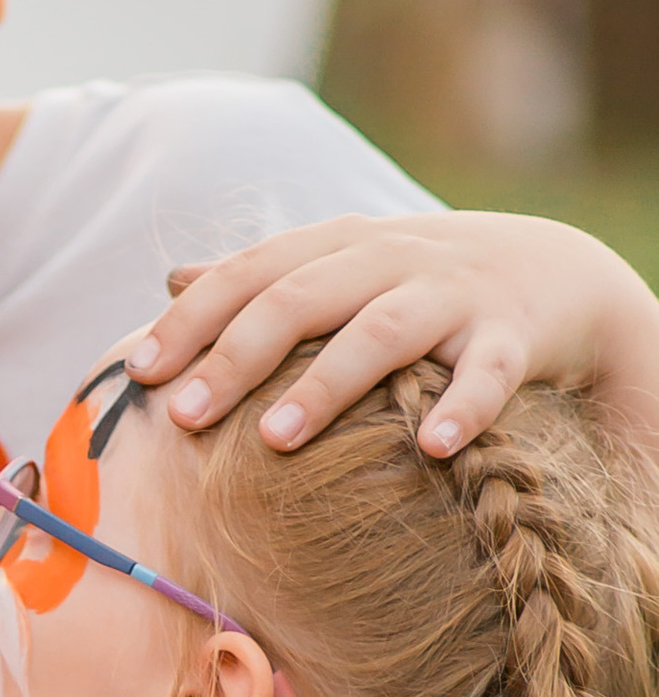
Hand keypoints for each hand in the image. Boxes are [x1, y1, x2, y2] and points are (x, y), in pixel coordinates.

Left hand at [123, 210, 658, 463]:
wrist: (556, 270)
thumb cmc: (420, 283)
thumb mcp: (343, 266)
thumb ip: (263, 276)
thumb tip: (173, 280)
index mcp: (337, 248)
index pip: (251, 274)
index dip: (192, 320)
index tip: (140, 372)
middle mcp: (391, 261)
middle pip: (302, 298)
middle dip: (238, 355)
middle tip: (186, 416)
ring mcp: (453, 297)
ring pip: (382, 332)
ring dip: (326, 384)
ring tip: (275, 439)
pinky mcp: (512, 337)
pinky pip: (487, 374)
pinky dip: (461, 408)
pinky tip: (430, 448)